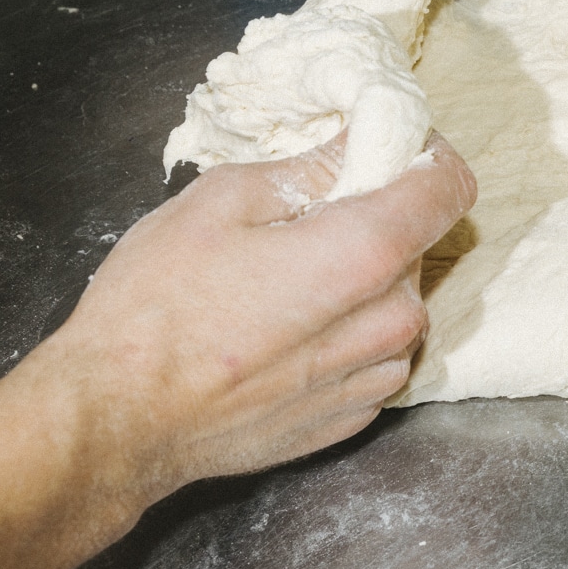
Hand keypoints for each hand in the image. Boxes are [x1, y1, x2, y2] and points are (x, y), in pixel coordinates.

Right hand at [49, 131, 475, 502]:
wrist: (118, 421)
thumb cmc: (154, 310)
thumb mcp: (219, 202)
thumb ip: (307, 170)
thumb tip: (356, 147)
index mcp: (362, 256)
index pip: (449, 188)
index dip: (424, 159)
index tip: (389, 152)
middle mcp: (387, 321)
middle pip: (416, 246)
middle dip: (373, 224)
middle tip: (302, 224)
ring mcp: (372, 377)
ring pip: (396, 306)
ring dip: (358, 287)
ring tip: (282, 288)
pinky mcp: (351, 416)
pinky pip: (373, 357)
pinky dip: (343, 338)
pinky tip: (282, 336)